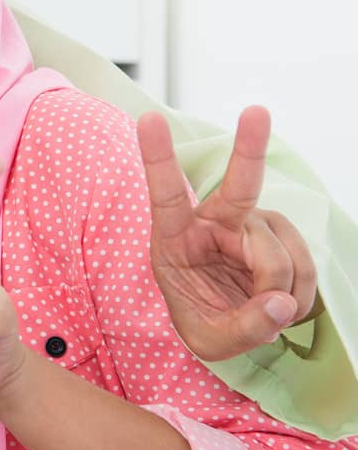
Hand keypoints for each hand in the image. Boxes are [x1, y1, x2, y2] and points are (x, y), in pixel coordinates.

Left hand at [140, 106, 316, 359]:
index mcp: (173, 238)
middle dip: (249, 148)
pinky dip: (299, 290)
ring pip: (279, 250)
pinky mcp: (278, 236)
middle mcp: (212, 224)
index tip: (148, 118)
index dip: (158, 157)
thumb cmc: (202, 323)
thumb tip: (281, 304)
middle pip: (236, 187)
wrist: (227, 326)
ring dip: (282, 287)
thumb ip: (243, 326)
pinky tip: (283, 302)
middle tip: (257, 110)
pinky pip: (302, 262)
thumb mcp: (210, 339)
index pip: (165, 194)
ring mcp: (249, 227)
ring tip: (267, 309)